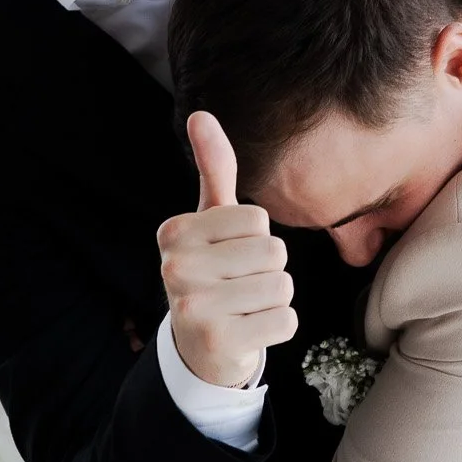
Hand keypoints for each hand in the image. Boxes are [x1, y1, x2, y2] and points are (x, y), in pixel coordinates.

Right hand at [157, 113, 297, 386]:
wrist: (198, 347)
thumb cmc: (212, 273)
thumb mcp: (210, 221)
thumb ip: (214, 168)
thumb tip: (201, 114)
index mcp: (175, 232)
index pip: (257, 218)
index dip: (255, 238)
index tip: (228, 256)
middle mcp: (176, 267)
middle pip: (273, 251)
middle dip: (268, 269)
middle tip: (238, 286)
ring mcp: (194, 307)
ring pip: (282, 285)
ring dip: (274, 298)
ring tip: (244, 306)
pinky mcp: (219, 341)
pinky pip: (285, 320)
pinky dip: (277, 326)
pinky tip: (249, 329)